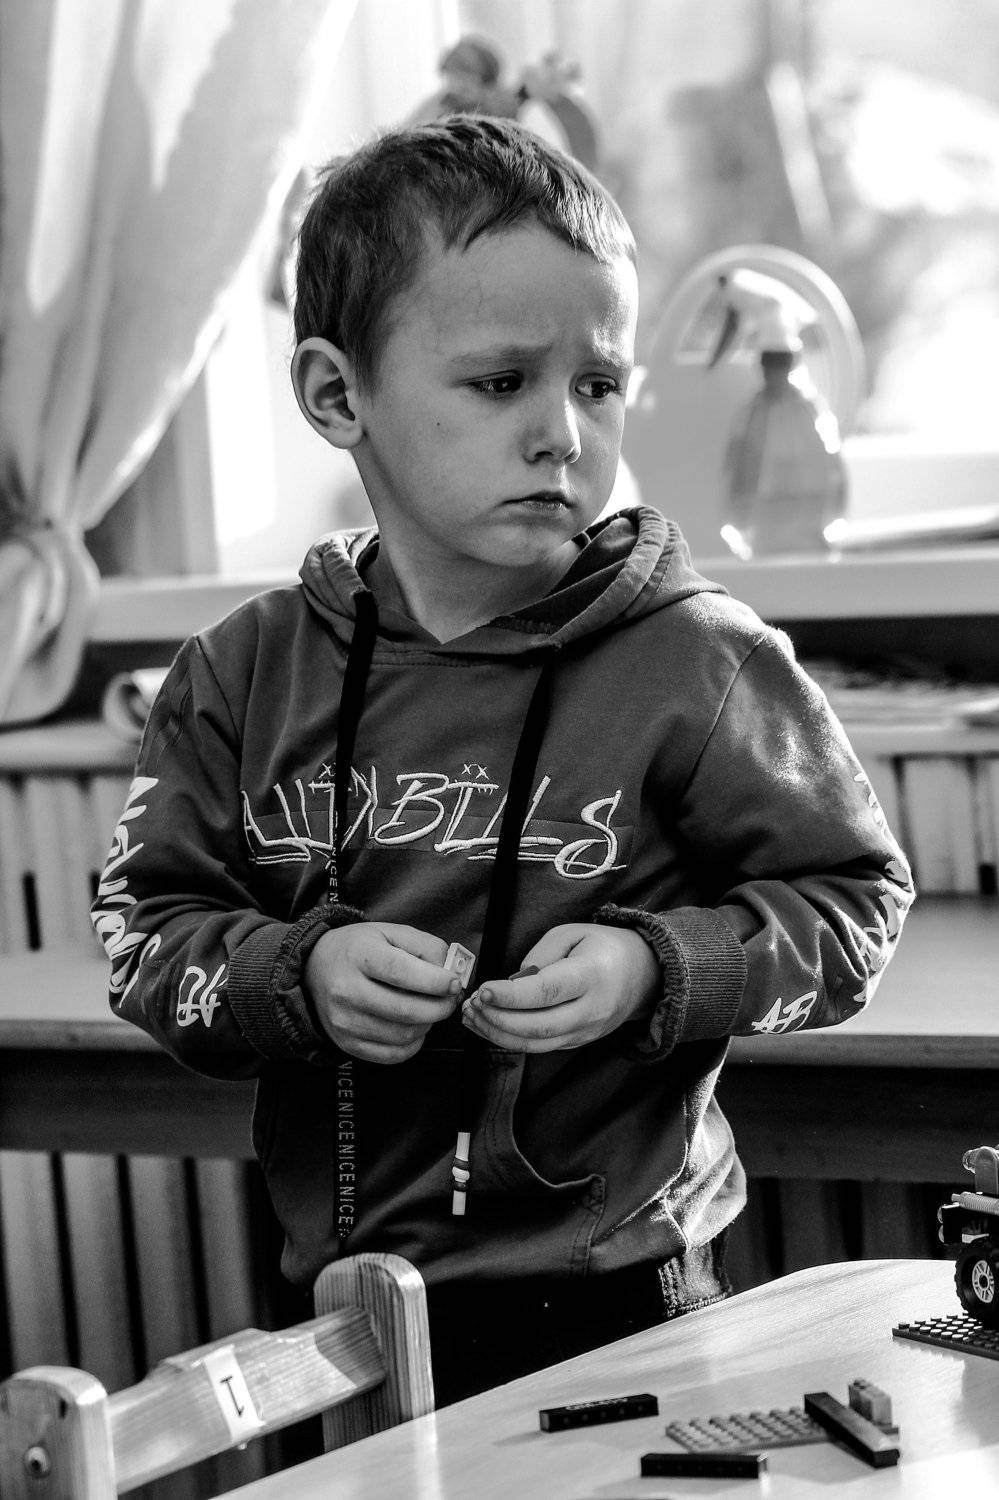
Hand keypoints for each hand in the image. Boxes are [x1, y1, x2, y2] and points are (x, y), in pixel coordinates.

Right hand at [304, 923, 463, 1063]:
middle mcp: (346, 990)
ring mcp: (344, 1021)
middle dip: (440, 1007)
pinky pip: (393, 1055)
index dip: (435, 982)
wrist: (315, 970)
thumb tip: (451, 973)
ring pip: (403, 1035)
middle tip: (450, 999)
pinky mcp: (347, 1044)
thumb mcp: (390, 933)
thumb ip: (426, 947)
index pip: (401, 973)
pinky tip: (414, 1026)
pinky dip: (413, 1044)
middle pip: (406, 1011)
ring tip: (429, 1009)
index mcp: (359, 955)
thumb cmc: (359, 949)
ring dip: (428, 1024)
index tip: (454, 983)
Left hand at [461, 923, 659, 1052]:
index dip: (510, 996)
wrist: (644, 974)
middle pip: (539, 1027)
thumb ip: (540, 955)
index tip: (482, 990)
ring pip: (537, 1045)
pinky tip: (488, 1025)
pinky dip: (511, 1040)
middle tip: (471, 1006)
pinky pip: (542, 1048)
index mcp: (592, 975)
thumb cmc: (603, 947)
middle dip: (498, 1020)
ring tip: (472, 1018)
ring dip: (498, 1035)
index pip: (547, 992)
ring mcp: (587, 1032)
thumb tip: (512, 982)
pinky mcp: (579, 1042)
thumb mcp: (573, 933)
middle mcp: (592, 1010)